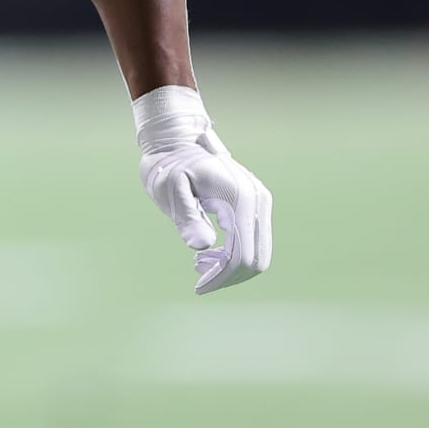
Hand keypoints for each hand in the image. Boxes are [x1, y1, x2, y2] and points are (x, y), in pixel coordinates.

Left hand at [133, 86, 272, 294]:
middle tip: (198, 279)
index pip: (242, 254)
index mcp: (240, 198)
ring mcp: (260, 200)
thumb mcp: (171, 191)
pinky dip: (235, 254)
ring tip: (198, 263)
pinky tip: (208, 253)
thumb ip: (187, 217)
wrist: (176, 140)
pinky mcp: (256, 203)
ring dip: (232, 267)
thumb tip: (202, 247)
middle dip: (229, 277)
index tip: (198, 287)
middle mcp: (258, 199)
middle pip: (257, 259)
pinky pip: (254, 240)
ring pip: (259, 253)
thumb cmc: (168, 166)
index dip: (222, 277)